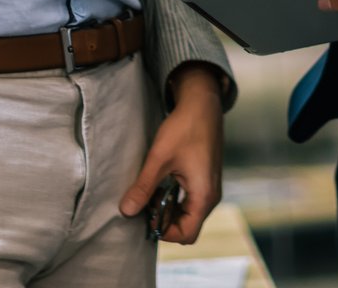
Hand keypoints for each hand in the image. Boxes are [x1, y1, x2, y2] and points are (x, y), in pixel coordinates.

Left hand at [118, 64, 224, 243]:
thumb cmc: (185, 127)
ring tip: (150, 191)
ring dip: (168, 208)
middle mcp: (211, 196)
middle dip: (164, 221)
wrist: (202, 103)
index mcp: (204, 196)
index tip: (146, 215)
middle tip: (145, 203)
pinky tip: (160, 182)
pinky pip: (190, 201)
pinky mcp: (205, 179)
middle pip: (187, 226)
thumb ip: (143, 187)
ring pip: (188, 214)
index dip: (164, 232)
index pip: (186, 234)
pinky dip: (174, 198)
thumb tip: (126, 211)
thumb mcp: (159, 158)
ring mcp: (209, 187)